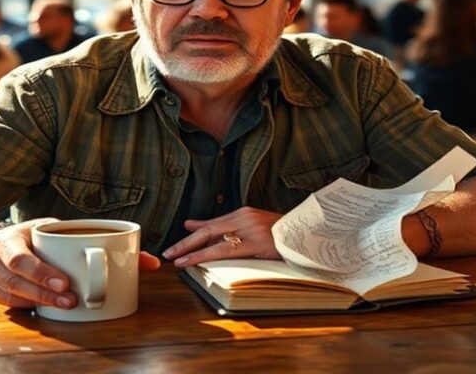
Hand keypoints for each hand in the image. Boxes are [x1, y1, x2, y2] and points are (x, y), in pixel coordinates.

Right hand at [0, 219, 160, 308]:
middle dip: (45, 293)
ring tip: (64, 306)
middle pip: (17, 279)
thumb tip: (151, 263)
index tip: (65, 282)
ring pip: (12, 295)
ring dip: (38, 302)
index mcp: (11, 238)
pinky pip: (7, 305)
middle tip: (71, 300)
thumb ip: (100, 242)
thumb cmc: (34, 236)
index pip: (22, 257)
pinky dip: (26, 307)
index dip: (41, 272)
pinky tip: (42, 308)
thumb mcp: (59, 229)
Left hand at [162, 207, 281, 266]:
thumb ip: (223, 225)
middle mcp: (244, 218)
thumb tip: (191, 224)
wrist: (306, 233)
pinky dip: (209, 256)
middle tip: (169, 252)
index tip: (177, 244)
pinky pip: (228, 251)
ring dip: (193, 251)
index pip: (212, 225)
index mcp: (242, 213)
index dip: (192, 235)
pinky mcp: (257, 244)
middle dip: (186, 242)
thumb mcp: (250, 225)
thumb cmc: (279, 232)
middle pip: (208, 230)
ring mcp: (250, 230)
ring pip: (215, 241)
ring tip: (177, 260)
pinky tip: (197, 262)